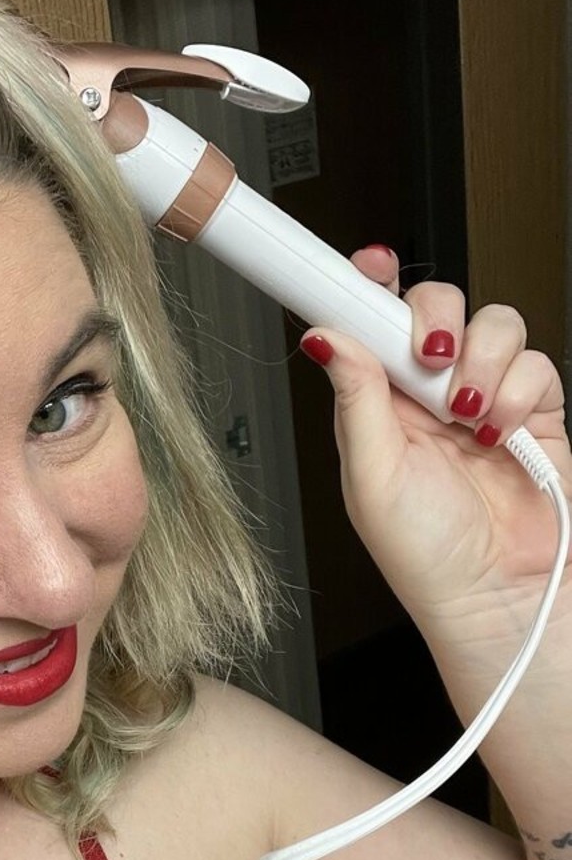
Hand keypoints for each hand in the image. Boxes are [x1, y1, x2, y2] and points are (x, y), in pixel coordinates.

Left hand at [301, 245, 571, 636]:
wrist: (493, 594)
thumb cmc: (424, 553)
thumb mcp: (372, 476)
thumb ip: (355, 399)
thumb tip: (324, 337)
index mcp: (377, 404)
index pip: (373, 323)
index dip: (371, 286)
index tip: (368, 265)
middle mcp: (428, 394)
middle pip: (437, 305)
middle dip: (436, 316)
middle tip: (430, 355)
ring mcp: (483, 398)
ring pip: (493, 324)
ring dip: (482, 361)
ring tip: (467, 414)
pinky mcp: (532, 411)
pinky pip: (535, 364)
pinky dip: (518, 392)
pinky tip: (499, 432)